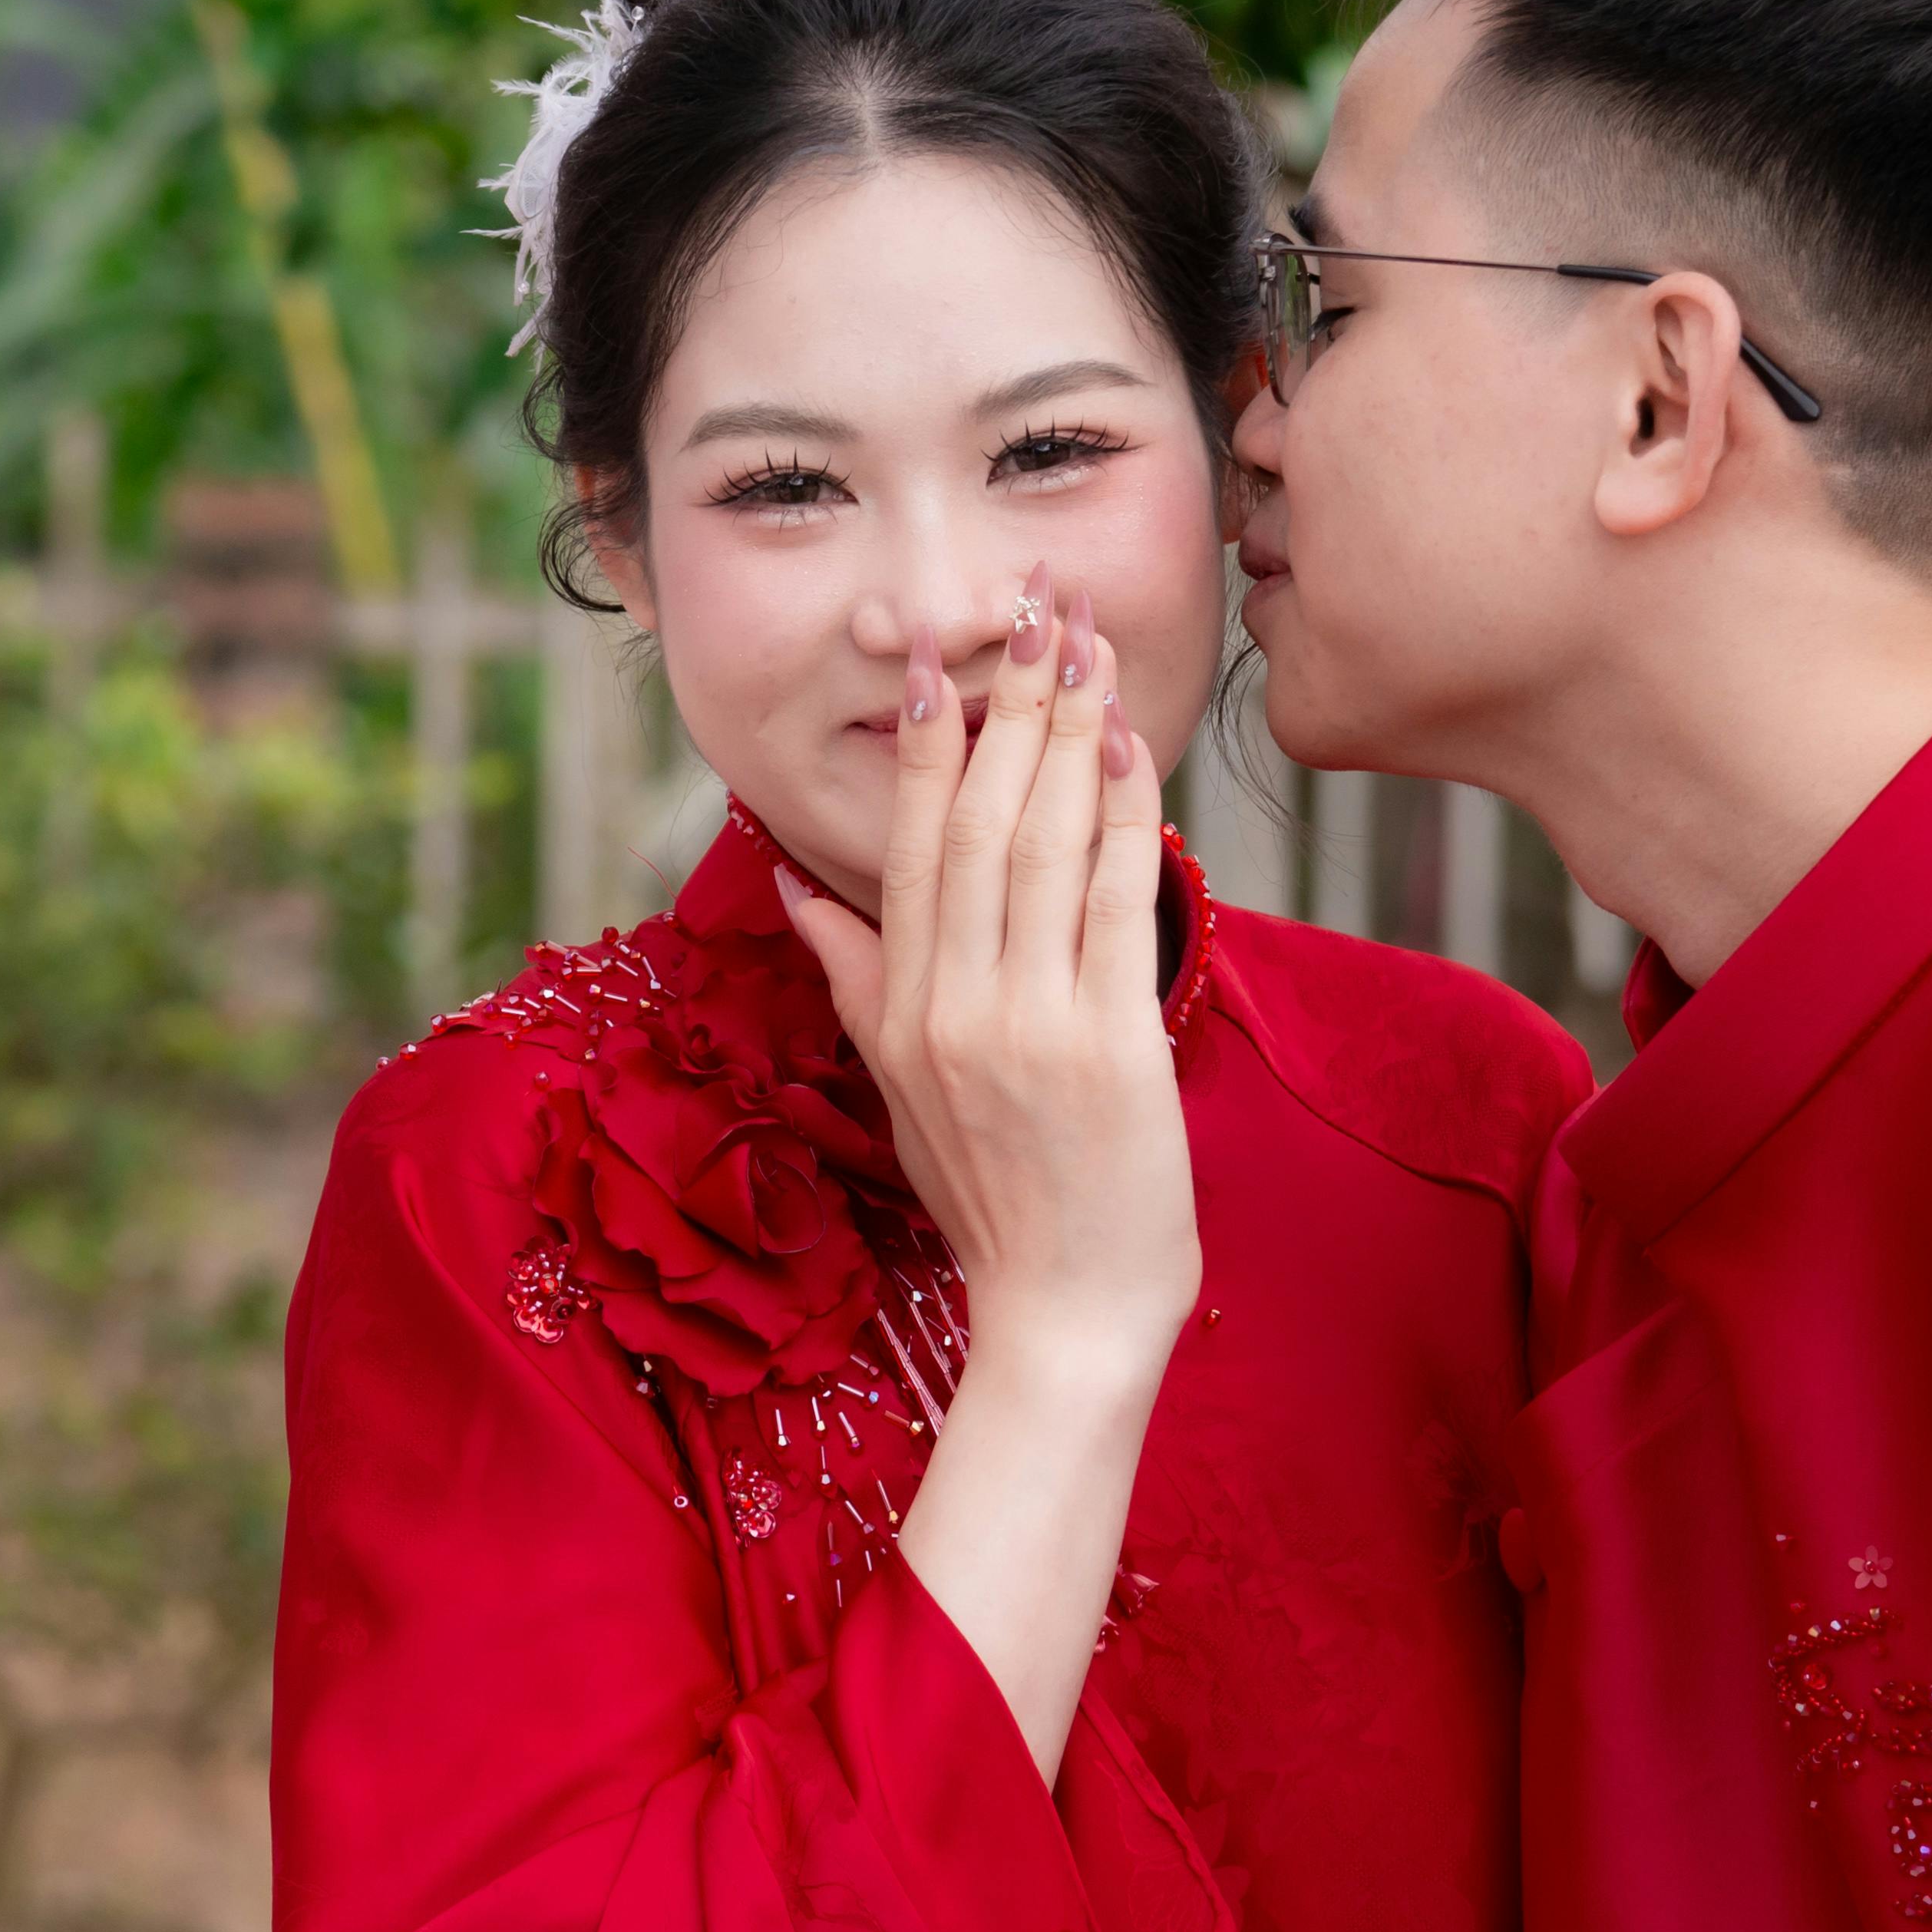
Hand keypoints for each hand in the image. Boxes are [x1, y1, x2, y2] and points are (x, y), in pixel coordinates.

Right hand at [774, 574, 1204, 1398]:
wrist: (1063, 1320)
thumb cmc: (992, 1206)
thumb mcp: (897, 1093)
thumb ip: (855, 981)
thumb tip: (798, 890)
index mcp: (902, 1012)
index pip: (910, 851)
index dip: (930, 750)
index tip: (943, 664)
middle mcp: (952, 1008)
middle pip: (979, 825)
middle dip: (1010, 708)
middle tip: (1033, 610)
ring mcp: (1028, 1025)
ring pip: (1043, 845)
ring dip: (1070, 735)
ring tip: (1089, 647)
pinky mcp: (1108, 1047)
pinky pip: (1114, 903)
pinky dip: (1125, 817)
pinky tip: (1132, 751)